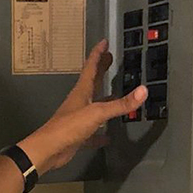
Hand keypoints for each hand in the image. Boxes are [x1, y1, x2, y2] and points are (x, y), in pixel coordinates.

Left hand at [19, 39, 146, 175]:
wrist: (48, 150)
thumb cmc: (69, 127)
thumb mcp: (97, 112)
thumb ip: (120, 104)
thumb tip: (144, 91)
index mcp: (82, 91)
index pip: (91, 67)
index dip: (98, 53)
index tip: (104, 42)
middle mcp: (80, 102)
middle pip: (93, 82)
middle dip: (101, 69)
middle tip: (111, 58)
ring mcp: (78, 119)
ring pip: (94, 106)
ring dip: (104, 99)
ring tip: (117, 94)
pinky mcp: (78, 136)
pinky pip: (93, 133)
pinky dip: (101, 133)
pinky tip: (109, 137)